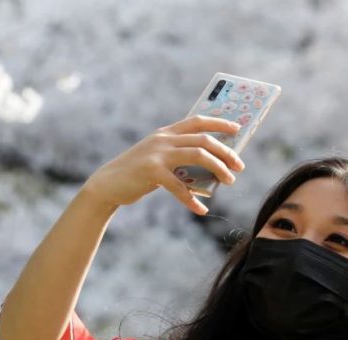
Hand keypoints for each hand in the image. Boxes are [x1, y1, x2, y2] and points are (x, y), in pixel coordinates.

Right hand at [81, 115, 243, 214]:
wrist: (107, 184)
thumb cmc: (138, 173)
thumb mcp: (159, 158)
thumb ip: (180, 156)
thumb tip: (212, 166)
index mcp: (167, 133)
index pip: (198, 121)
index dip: (219, 122)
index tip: (237, 128)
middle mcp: (163, 139)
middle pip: (204, 140)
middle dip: (226, 152)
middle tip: (239, 166)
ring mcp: (157, 154)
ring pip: (198, 155)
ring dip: (218, 168)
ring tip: (230, 181)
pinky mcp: (151, 171)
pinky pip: (180, 186)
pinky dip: (192, 200)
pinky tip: (201, 210)